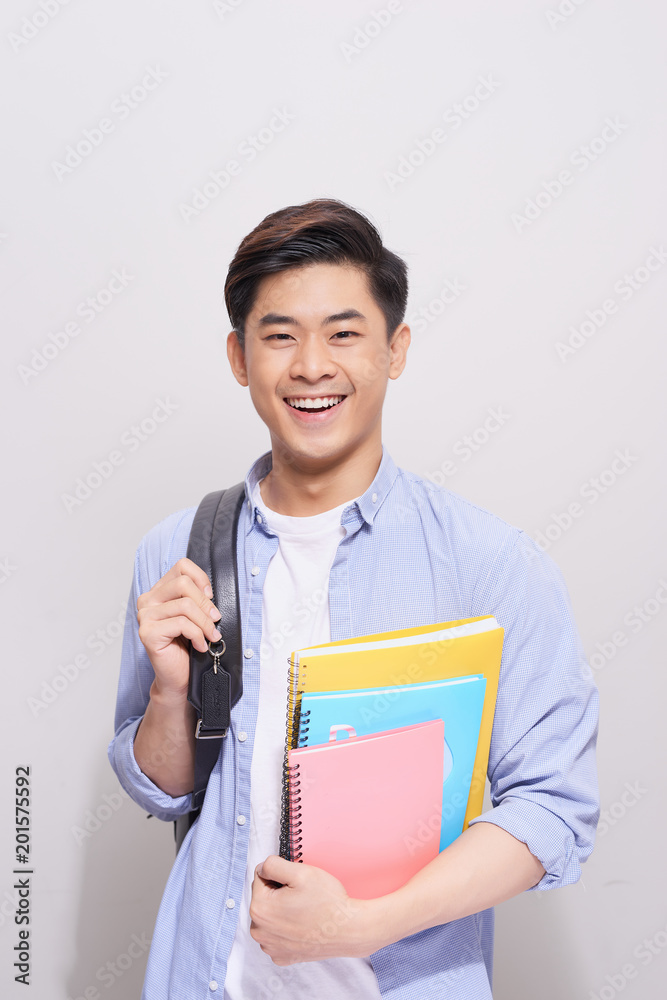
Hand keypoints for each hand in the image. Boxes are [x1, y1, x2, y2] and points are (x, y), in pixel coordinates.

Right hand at [136, 557, 221, 699]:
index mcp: (159, 591)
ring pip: (185, 605)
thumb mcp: (196, 615)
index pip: (181, 566)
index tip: (210, 597)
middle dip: (205, 603)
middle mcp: (147, 601)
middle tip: (215, 620)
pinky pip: (182, 624)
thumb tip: (208, 591)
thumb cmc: (187, 646)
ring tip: (210, 636)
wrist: (179, 677)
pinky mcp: (148, 633)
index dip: (201, 578)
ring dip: (205, 623)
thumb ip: (197, 598)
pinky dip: (197, 635)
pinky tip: (200, 646)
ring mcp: (145, 616)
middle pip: (183, 584)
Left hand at [249, 855, 375, 965]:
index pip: (260, 878)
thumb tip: (261, 869)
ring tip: (304, 911)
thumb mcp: (300, 872)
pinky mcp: (282, 957)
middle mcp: (260, 932)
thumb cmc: (327, 902)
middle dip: (279, 893)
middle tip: (302, 897)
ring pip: (271, 916)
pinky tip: (304, 926)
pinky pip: (278, 934)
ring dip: (282, 911)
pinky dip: (288, 928)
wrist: (350, 931)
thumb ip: (273, 864)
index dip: (280, 875)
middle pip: (264, 898)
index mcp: (259, 909)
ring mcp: (271, 947)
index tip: (295, 884)